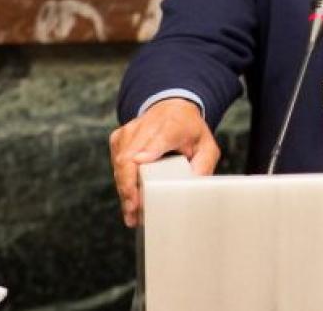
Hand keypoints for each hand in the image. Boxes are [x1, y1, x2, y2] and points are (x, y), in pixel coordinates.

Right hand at [109, 99, 220, 227]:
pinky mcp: (119, 138)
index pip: (158, 138)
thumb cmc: (190, 131)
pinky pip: (115, 164)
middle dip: (129, 186)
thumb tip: (192, 187)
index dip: (149, 151)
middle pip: (131, 156)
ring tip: (132, 214)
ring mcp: (129, 130)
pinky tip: (130, 199)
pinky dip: (122, 183)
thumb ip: (203, 166)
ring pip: (119, 163)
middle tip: (134, 211)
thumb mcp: (207, 146)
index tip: (141, 163)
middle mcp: (147, 125)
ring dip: (124, 190)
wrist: (173, 109)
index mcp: (173, 125)